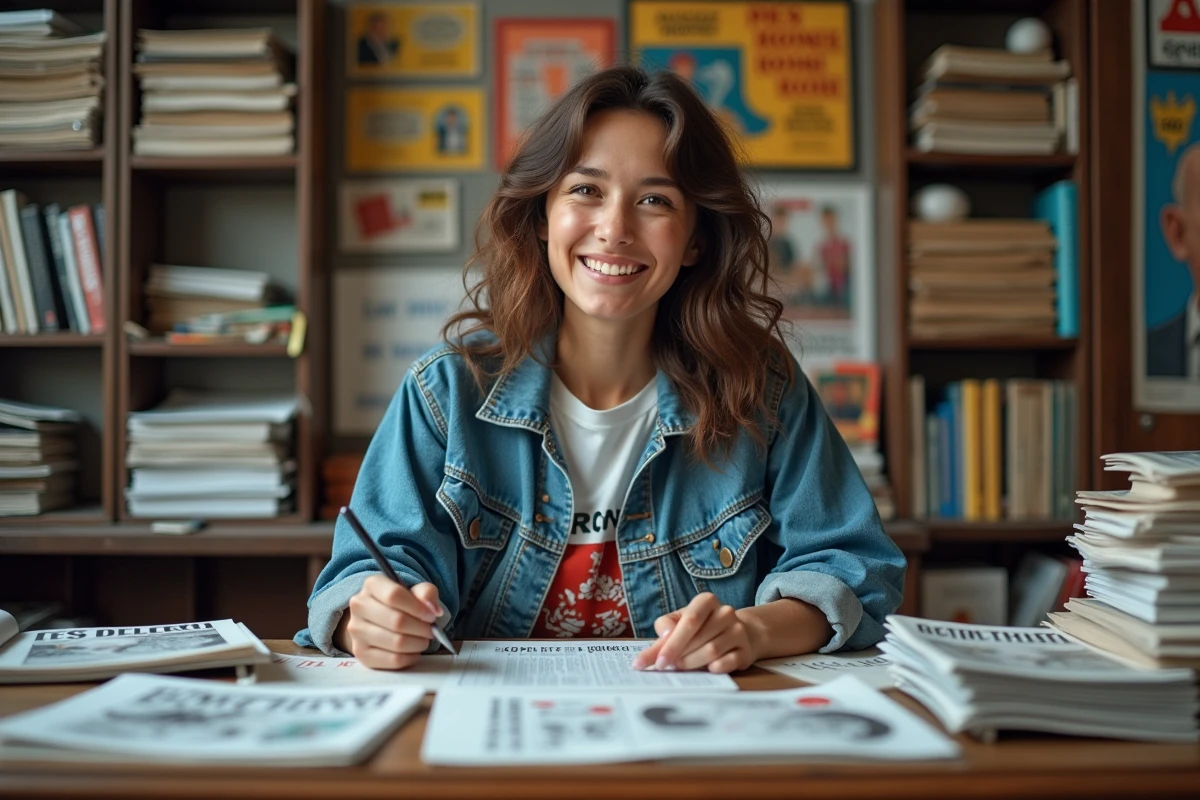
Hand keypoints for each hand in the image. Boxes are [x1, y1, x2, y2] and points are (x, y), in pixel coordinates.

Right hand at [336, 576, 441, 669]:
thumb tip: (434, 610)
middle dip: (421, 629)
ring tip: (423, 640)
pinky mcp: (361, 654)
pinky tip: (414, 651)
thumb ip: (426, 593)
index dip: (418, 608)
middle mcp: (359, 606)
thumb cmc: (402, 604)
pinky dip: (411, 657)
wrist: (380, 620)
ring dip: (418, 644)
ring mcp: (356, 631)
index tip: (432, 616)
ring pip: (396, 643)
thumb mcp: (416, 591)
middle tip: (431, 631)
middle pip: (396, 621)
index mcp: (372, 585)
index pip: (394, 595)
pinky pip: (393, 660)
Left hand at [631, 593, 758, 673]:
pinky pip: (729, 662)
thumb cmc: (701, 627)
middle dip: (679, 655)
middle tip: (666, 666)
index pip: (690, 620)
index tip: (658, 661)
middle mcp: (726, 612)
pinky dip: (715, 668)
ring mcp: (738, 631)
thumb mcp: (680, 620)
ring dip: (693, 663)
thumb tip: (659, 643)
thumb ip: (665, 629)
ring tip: (682, 667)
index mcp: (707, 601)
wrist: (735, 633)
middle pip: (699, 638)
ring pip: (712, 651)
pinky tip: (707, 669)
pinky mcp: (746, 650)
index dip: (672, 643)